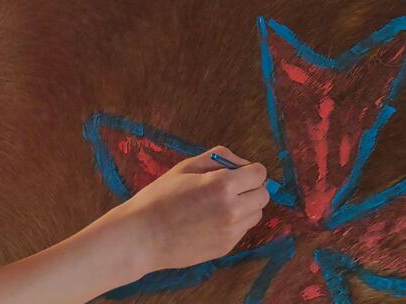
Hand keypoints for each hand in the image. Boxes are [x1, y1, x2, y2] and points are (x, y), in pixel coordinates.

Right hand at [112, 146, 269, 271]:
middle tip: (231, 189)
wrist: (142, 236)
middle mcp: (233, 209)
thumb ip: (219, 158)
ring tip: (219, 206)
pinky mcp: (226, 247)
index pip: (260, 174)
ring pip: (256, 214)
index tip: (238, 173)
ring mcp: (231, 231)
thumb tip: (243, 164)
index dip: (250, 171)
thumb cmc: (160, 197)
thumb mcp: (186, 166)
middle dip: (252, 188)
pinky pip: (242, 230)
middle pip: (263, 195)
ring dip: (246, 207)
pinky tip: (211, 221)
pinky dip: (234, 223)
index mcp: (223, 185)